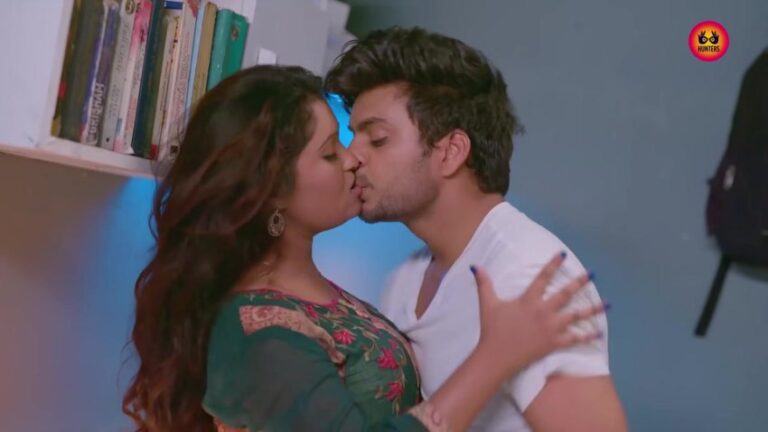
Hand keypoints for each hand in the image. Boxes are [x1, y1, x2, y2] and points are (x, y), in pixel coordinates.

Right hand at [471, 253, 605, 378]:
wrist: (497, 356)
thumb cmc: (492, 329)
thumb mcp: (487, 304)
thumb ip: (484, 284)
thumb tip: (475, 266)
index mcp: (528, 300)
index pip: (543, 278)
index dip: (553, 265)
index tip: (563, 254)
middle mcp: (543, 311)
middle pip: (565, 294)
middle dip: (579, 282)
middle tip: (592, 273)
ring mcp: (551, 328)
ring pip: (576, 316)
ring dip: (593, 309)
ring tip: (608, 303)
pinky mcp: (554, 343)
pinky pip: (574, 338)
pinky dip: (587, 336)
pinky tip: (599, 333)